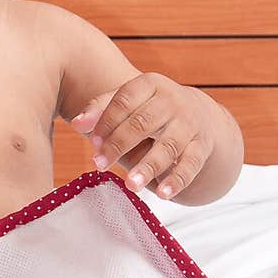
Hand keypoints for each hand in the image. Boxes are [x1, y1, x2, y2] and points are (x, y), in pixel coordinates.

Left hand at [70, 72, 216, 199]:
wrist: (199, 115)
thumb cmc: (149, 110)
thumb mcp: (128, 101)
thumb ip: (100, 109)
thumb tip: (76, 124)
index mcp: (150, 84)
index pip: (124, 100)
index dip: (106, 122)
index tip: (92, 143)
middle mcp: (172, 101)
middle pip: (143, 123)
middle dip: (119, 145)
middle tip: (99, 164)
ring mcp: (189, 124)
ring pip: (168, 146)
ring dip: (148, 166)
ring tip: (131, 185)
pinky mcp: (201, 146)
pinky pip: (191, 164)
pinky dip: (177, 180)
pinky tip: (163, 194)